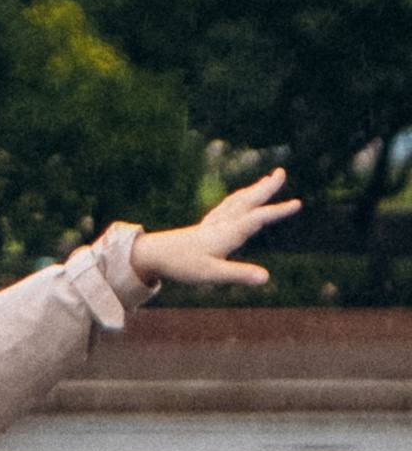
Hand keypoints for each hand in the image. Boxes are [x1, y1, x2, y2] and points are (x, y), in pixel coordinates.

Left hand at [131, 168, 298, 290]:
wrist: (153, 254)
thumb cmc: (182, 265)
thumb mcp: (211, 274)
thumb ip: (239, 274)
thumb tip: (267, 277)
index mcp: (226, 232)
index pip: (256, 218)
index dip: (277, 211)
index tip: (297, 203)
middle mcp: (221, 223)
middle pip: (247, 201)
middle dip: (265, 188)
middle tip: (281, 173)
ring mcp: (213, 222)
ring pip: (237, 201)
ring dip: (254, 190)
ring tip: (268, 181)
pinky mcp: (207, 226)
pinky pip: (228, 206)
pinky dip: (240, 199)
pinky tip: (241, 200)